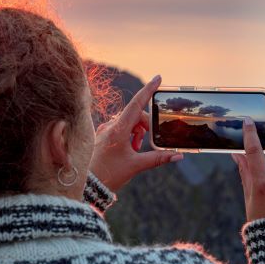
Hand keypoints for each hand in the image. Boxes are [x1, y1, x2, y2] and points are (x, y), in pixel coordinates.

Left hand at [89, 74, 182, 192]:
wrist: (87, 185)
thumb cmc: (109, 174)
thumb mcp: (136, 165)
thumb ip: (158, 158)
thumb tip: (178, 155)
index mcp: (118, 129)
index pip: (137, 104)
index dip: (148, 90)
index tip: (158, 78)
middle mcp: (110, 126)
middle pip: (135, 116)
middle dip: (146, 126)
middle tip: (146, 143)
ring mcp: (105, 130)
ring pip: (128, 122)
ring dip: (137, 132)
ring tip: (135, 149)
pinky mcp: (102, 136)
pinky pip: (119, 129)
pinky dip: (128, 135)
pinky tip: (129, 149)